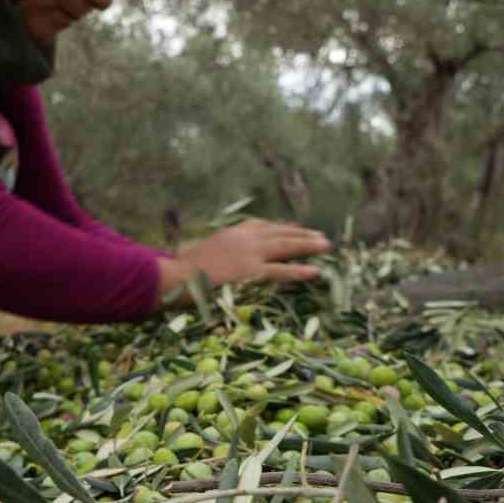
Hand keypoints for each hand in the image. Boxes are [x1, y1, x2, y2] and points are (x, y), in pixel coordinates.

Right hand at [157, 219, 329, 300]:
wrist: (177, 277)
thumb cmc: (182, 271)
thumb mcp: (200, 254)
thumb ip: (217, 254)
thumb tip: (221, 261)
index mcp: (231, 233)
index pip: (261, 226)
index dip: (280, 227)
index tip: (293, 227)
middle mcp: (244, 238)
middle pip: (279, 232)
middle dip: (301, 233)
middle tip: (320, 236)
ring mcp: (250, 254)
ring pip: (286, 246)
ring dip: (308, 245)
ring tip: (326, 246)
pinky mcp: (252, 273)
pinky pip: (282, 271)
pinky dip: (300, 271)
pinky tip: (315, 271)